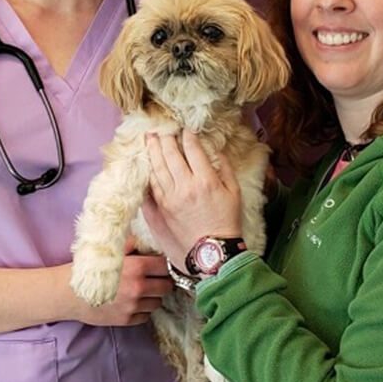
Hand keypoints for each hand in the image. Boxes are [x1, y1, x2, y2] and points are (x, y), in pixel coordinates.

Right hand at [68, 249, 172, 326]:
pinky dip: (142, 310)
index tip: (159, 266)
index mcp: (136, 267)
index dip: (164, 266)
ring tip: (139, 291)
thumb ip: (131, 244)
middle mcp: (138, 288)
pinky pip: (146, 316)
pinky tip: (130, 302)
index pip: (165, 267)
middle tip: (153, 279)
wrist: (67, 293)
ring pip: (157, 303)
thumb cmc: (86, 268)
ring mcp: (133, 306)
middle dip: (161, 282)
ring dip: (152, 297)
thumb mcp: (108, 249)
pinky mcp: (127, 320)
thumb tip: (149, 243)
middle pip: (167, 287)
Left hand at [143, 130, 241, 270]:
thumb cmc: (227, 223)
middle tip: (161, 128)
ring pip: (157, 168)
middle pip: (170, 155)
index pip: (193, 150)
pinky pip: (152, 186)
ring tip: (150, 139)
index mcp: (205, 180)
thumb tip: (217, 152)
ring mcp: (170, 198)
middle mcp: (185, 186)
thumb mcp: (234, 193)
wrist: (212, 253)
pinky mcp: (161, 209)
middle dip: (165, 138)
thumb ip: (225, 169)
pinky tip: (147, 163)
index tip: (186, 130)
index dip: (188, 137)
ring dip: (153, 151)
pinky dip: (149, 172)